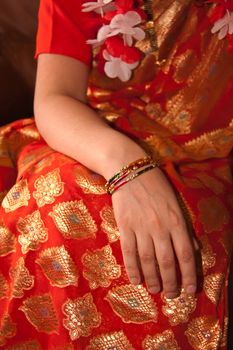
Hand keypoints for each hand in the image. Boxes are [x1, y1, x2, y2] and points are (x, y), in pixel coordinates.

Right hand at [111, 166, 196, 297]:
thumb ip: (186, 228)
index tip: (190, 290)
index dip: (189, 275)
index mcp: (177, 221)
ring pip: (148, 261)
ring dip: (152, 279)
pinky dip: (133, 269)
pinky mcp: (125, 227)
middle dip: (171, 282)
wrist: (130, 170)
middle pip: (167, 262)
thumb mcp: (177, 204)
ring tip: (155, 290)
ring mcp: (141, 228)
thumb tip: (195, 249)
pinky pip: (129, 253)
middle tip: (171, 295)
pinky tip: (136, 280)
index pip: (186, 255)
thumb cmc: (157, 186)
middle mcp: (161, 228)